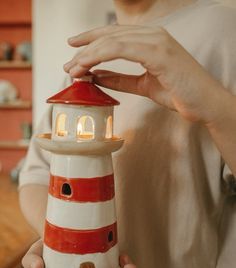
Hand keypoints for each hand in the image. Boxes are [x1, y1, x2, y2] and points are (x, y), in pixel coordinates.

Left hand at [64, 25, 226, 124]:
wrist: (204, 104)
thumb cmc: (180, 93)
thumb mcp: (144, 86)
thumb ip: (121, 80)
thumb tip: (98, 76)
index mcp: (151, 40)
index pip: (115, 34)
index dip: (91, 40)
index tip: (74, 51)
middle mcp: (154, 35)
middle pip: (109, 35)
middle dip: (85, 49)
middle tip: (68, 65)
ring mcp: (157, 41)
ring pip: (112, 41)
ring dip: (89, 55)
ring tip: (74, 69)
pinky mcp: (159, 53)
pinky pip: (121, 49)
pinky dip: (101, 57)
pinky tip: (88, 67)